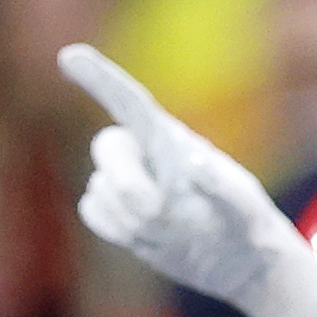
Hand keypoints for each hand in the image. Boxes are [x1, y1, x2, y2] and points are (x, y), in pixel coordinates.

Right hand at [59, 44, 316, 316]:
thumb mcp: (246, 210)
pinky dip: (114, 228)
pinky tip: (145, 236)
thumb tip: (194, 165)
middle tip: (155, 209)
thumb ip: (226, 188)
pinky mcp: (117, 213)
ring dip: (130, 218)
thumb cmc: (247, 227)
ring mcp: (128, 183)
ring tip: (169, 229)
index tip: (69, 55)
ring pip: (100, 190)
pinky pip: (92, 212)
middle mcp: (145, 154)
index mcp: (172, 140)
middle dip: (124, 179)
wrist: (235, 261)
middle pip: (107, 148)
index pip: (131, 103)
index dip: (100, 79)